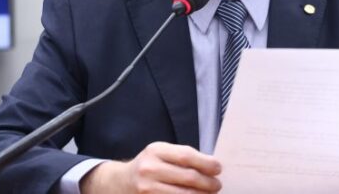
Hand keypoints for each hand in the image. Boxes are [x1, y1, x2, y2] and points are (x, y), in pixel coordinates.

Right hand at [81, 141, 221, 193]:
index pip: (186, 156)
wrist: (120, 182)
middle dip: (208, 183)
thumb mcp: (160, 153)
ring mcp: (147, 188)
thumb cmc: (148, 166)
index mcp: (156, 151)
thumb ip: (182, 156)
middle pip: (188, 177)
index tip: (218, 168)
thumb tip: (211, 166)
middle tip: (217, 185)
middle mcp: (149, 169)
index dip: (206, 163)